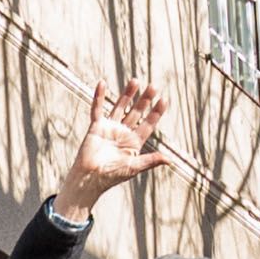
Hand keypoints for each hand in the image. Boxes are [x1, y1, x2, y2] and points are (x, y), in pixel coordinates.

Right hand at [54, 79, 177, 221]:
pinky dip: (99, 97)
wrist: (89, 178)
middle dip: (145, 100)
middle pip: (136, 112)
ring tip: (135, 80)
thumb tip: (170, 160)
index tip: (164, 99)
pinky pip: (97, 109)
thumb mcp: (134, 167)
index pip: (148, 124)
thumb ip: (151, 161)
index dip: (156, 112)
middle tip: (153, 86)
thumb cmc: (111, 176)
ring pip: (120, 107)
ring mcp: (110, 129)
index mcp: (134, 143)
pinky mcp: (96, 127)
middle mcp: (123, 133)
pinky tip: (102, 83)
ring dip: (127, 94)